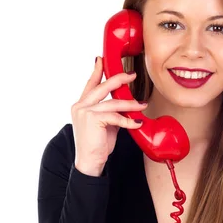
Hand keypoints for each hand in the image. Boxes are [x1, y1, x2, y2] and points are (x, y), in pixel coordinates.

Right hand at [71, 60, 147, 175]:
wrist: (89, 162)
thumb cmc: (97, 145)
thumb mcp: (104, 125)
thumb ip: (110, 112)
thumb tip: (125, 105)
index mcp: (81, 105)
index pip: (90, 84)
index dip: (97, 71)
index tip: (101, 59)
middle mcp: (80, 106)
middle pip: (102, 86)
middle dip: (119, 79)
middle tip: (132, 75)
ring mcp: (85, 112)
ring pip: (113, 102)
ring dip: (131, 103)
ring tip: (143, 104)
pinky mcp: (93, 119)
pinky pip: (116, 116)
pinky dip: (129, 120)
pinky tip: (138, 123)